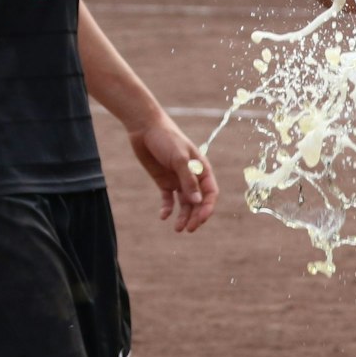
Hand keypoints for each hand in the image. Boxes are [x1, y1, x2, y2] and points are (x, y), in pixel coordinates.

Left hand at [126, 117, 218, 232]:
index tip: (200, 220)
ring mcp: (178, 180)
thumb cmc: (167, 138)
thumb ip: (188, 179)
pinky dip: (167, 208)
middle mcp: (192, 177)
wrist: (145, 128)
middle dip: (196, 216)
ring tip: (178, 229)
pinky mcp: (164, 181)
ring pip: (185, 203)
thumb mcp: (179, 158)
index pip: (210, 193)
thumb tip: (197, 201)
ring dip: (183, 216)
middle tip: (189, 229)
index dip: (207, 208)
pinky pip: (168, 199)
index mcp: (201, 169)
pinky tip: (163, 216)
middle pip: (198, 202)